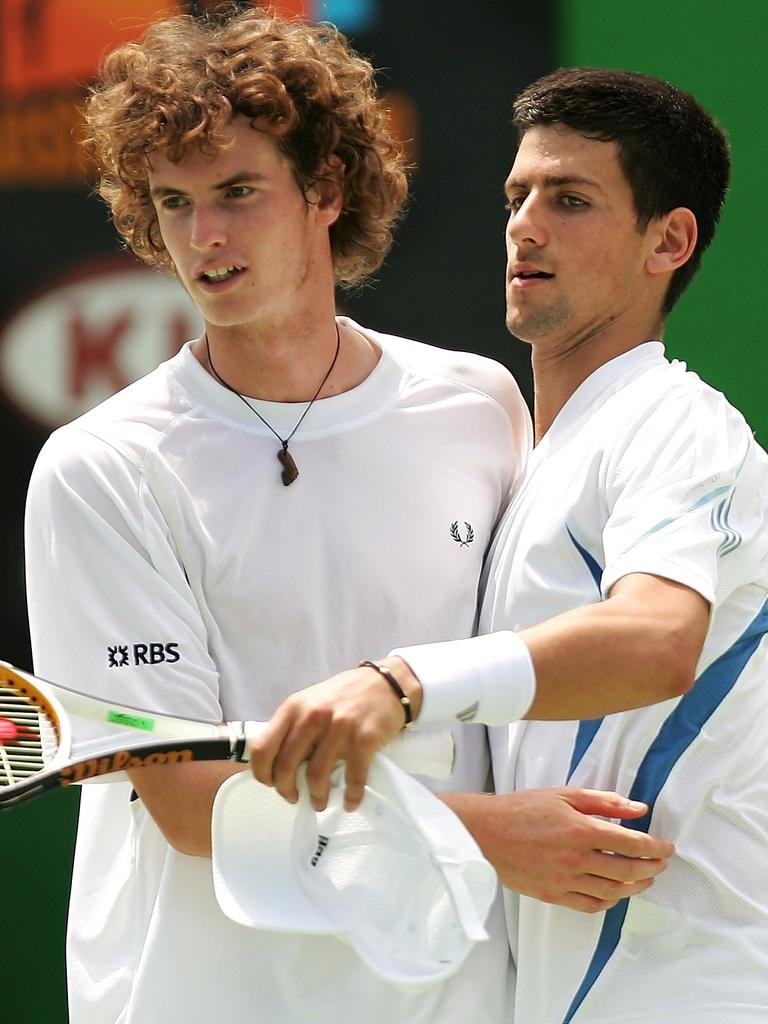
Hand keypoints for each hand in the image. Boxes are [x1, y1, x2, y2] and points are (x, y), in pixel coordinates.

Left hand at [249, 658, 421, 810]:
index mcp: (293, 707)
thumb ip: (293, 727)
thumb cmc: (344, 696)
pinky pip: (353, 779)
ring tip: (320, 803)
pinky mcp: (364, 740)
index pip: (262, 747)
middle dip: (287, 790)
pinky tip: (350, 802)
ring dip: (317, 797)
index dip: (262, 773)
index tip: (271, 783)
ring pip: (317, 777)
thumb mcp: (311, 702)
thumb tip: (277, 764)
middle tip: (294, 797)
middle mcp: (312, 716)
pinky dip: (351, 796)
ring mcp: (339, 728)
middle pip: (285, 767)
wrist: (386, 684)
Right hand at [442, 788, 674, 912]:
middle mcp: (576, 859)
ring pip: (613, 892)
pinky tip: (616, 892)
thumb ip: (604, 802)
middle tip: (661, 863)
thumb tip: (639, 809)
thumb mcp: (564, 795)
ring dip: (635, 886)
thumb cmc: (522, 808)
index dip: (655, 847)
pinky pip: (591, 905)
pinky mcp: (553, 895)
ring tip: (645, 878)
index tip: (668, 847)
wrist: (485, 833)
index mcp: (581, 830)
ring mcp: (565, 881)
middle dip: (652, 868)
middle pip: (628, 871)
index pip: (632, 844)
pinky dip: (609, 901)